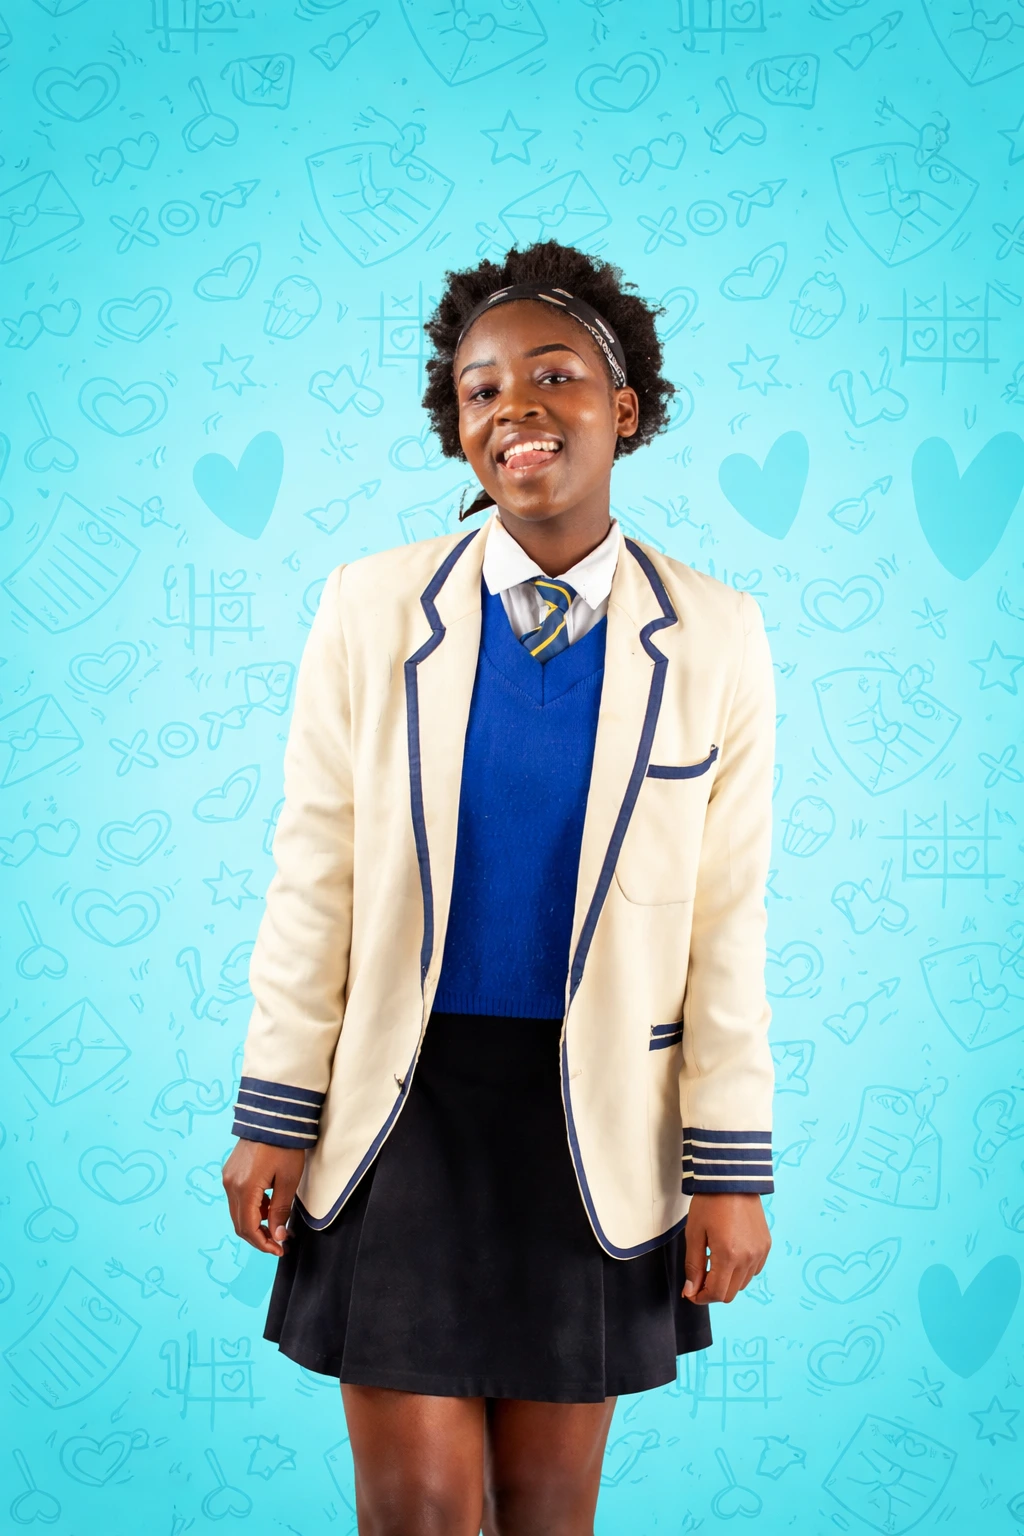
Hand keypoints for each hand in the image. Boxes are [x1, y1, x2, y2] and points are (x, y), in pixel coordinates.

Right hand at [222, 1140, 305, 1256]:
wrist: (273, 1115)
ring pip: (238, 1212)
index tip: (279, 1250)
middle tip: (280, 1244)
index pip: (249, 1228)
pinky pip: (238, 1198)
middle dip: (260, 1237)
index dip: (263, 1244)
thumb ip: (281, 1210)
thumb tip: (278, 1235)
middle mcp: (230, 1185)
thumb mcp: (289, 1179)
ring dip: (256, 1223)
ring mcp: (228, 1177)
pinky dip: (252, 1208)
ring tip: (278, 1225)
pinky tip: (269, 1206)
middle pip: (240, 1224)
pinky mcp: (230, 1171)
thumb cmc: (285, 1145)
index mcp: (244, 1188)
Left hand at [682, 1193, 769, 1303]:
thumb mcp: (694, 1233)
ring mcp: (760, 1252)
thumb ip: (693, 1265)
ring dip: (727, 1281)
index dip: (701, 1298)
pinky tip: (729, 1256)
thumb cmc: (710, 1203)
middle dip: (712, 1291)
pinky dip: (740, 1271)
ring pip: (742, 1283)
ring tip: (714, 1262)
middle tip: (699, 1278)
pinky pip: (753, 1270)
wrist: (732, 1179)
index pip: (717, 1293)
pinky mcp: (766, 1246)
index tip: (690, 1292)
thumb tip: (690, 1290)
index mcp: (728, 1255)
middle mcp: (748, 1258)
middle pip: (730, 1293)